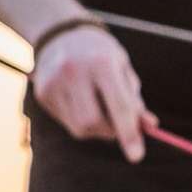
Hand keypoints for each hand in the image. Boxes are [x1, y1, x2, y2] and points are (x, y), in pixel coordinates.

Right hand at [33, 23, 152, 161]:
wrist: (61, 34)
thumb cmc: (101, 55)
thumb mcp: (123, 69)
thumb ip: (135, 99)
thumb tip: (149, 128)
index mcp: (101, 62)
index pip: (119, 106)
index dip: (129, 134)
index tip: (137, 157)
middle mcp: (73, 71)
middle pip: (93, 123)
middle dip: (111, 132)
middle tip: (119, 125)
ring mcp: (53, 83)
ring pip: (80, 128)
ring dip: (97, 129)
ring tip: (99, 107)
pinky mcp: (42, 94)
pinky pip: (68, 123)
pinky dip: (81, 121)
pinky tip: (81, 101)